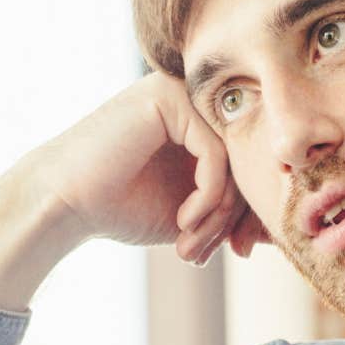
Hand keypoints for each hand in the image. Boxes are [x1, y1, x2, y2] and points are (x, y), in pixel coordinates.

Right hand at [15, 72, 252, 264]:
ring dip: (219, 214)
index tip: (239, 251)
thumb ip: (234, 210)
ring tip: (192, 243)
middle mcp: (194, 99)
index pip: (250, 162)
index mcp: (202, 121)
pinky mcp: (168, 98)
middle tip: (213, 252)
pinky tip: (184, 220)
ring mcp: (180, 92)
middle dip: (235, 218)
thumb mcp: (193, 213)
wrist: (63, 204)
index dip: (251, 213)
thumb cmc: (121, 207)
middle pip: (247, 159)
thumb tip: (281, 228)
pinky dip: (207, 197)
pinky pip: (216, 154)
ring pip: (234, 159)